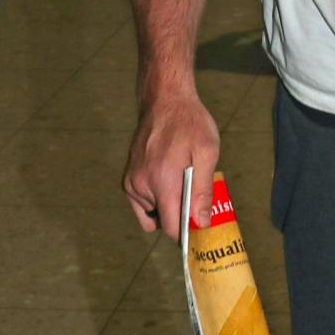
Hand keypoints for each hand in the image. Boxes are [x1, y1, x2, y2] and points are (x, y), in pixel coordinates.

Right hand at [122, 88, 219, 241]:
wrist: (164, 100)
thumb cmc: (190, 124)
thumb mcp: (206, 153)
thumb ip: (202, 191)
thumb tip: (200, 223)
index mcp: (162, 183)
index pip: (171, 228)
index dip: (187, 233)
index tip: (201, 228)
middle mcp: (141, 186)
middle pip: (163, 221)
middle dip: (180, 216)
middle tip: (196, 196)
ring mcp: (131, 182)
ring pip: (152, 213)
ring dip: (168, 205)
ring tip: (182, 181)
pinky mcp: (128, 178)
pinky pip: (142, 202)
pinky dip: (156, 198)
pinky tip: (169, 178)